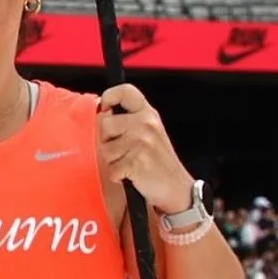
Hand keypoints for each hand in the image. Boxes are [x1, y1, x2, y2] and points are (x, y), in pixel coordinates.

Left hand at [97, 84, 192, 214]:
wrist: (176, 187)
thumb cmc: (158, 161)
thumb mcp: (150, 131)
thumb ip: (129, 120)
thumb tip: (102, 112)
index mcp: (148, 113)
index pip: (125, 91)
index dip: (109, 96)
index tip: (105, 108)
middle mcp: (145, 123)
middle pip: (105, 124)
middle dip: (108, 140)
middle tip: (124, 150)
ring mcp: (141, 142)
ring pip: (105, 149)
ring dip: (113, 160)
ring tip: (129, 162)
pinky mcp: (136, 161)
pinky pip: (111, 168)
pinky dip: (117, 175)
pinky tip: (131, 173)